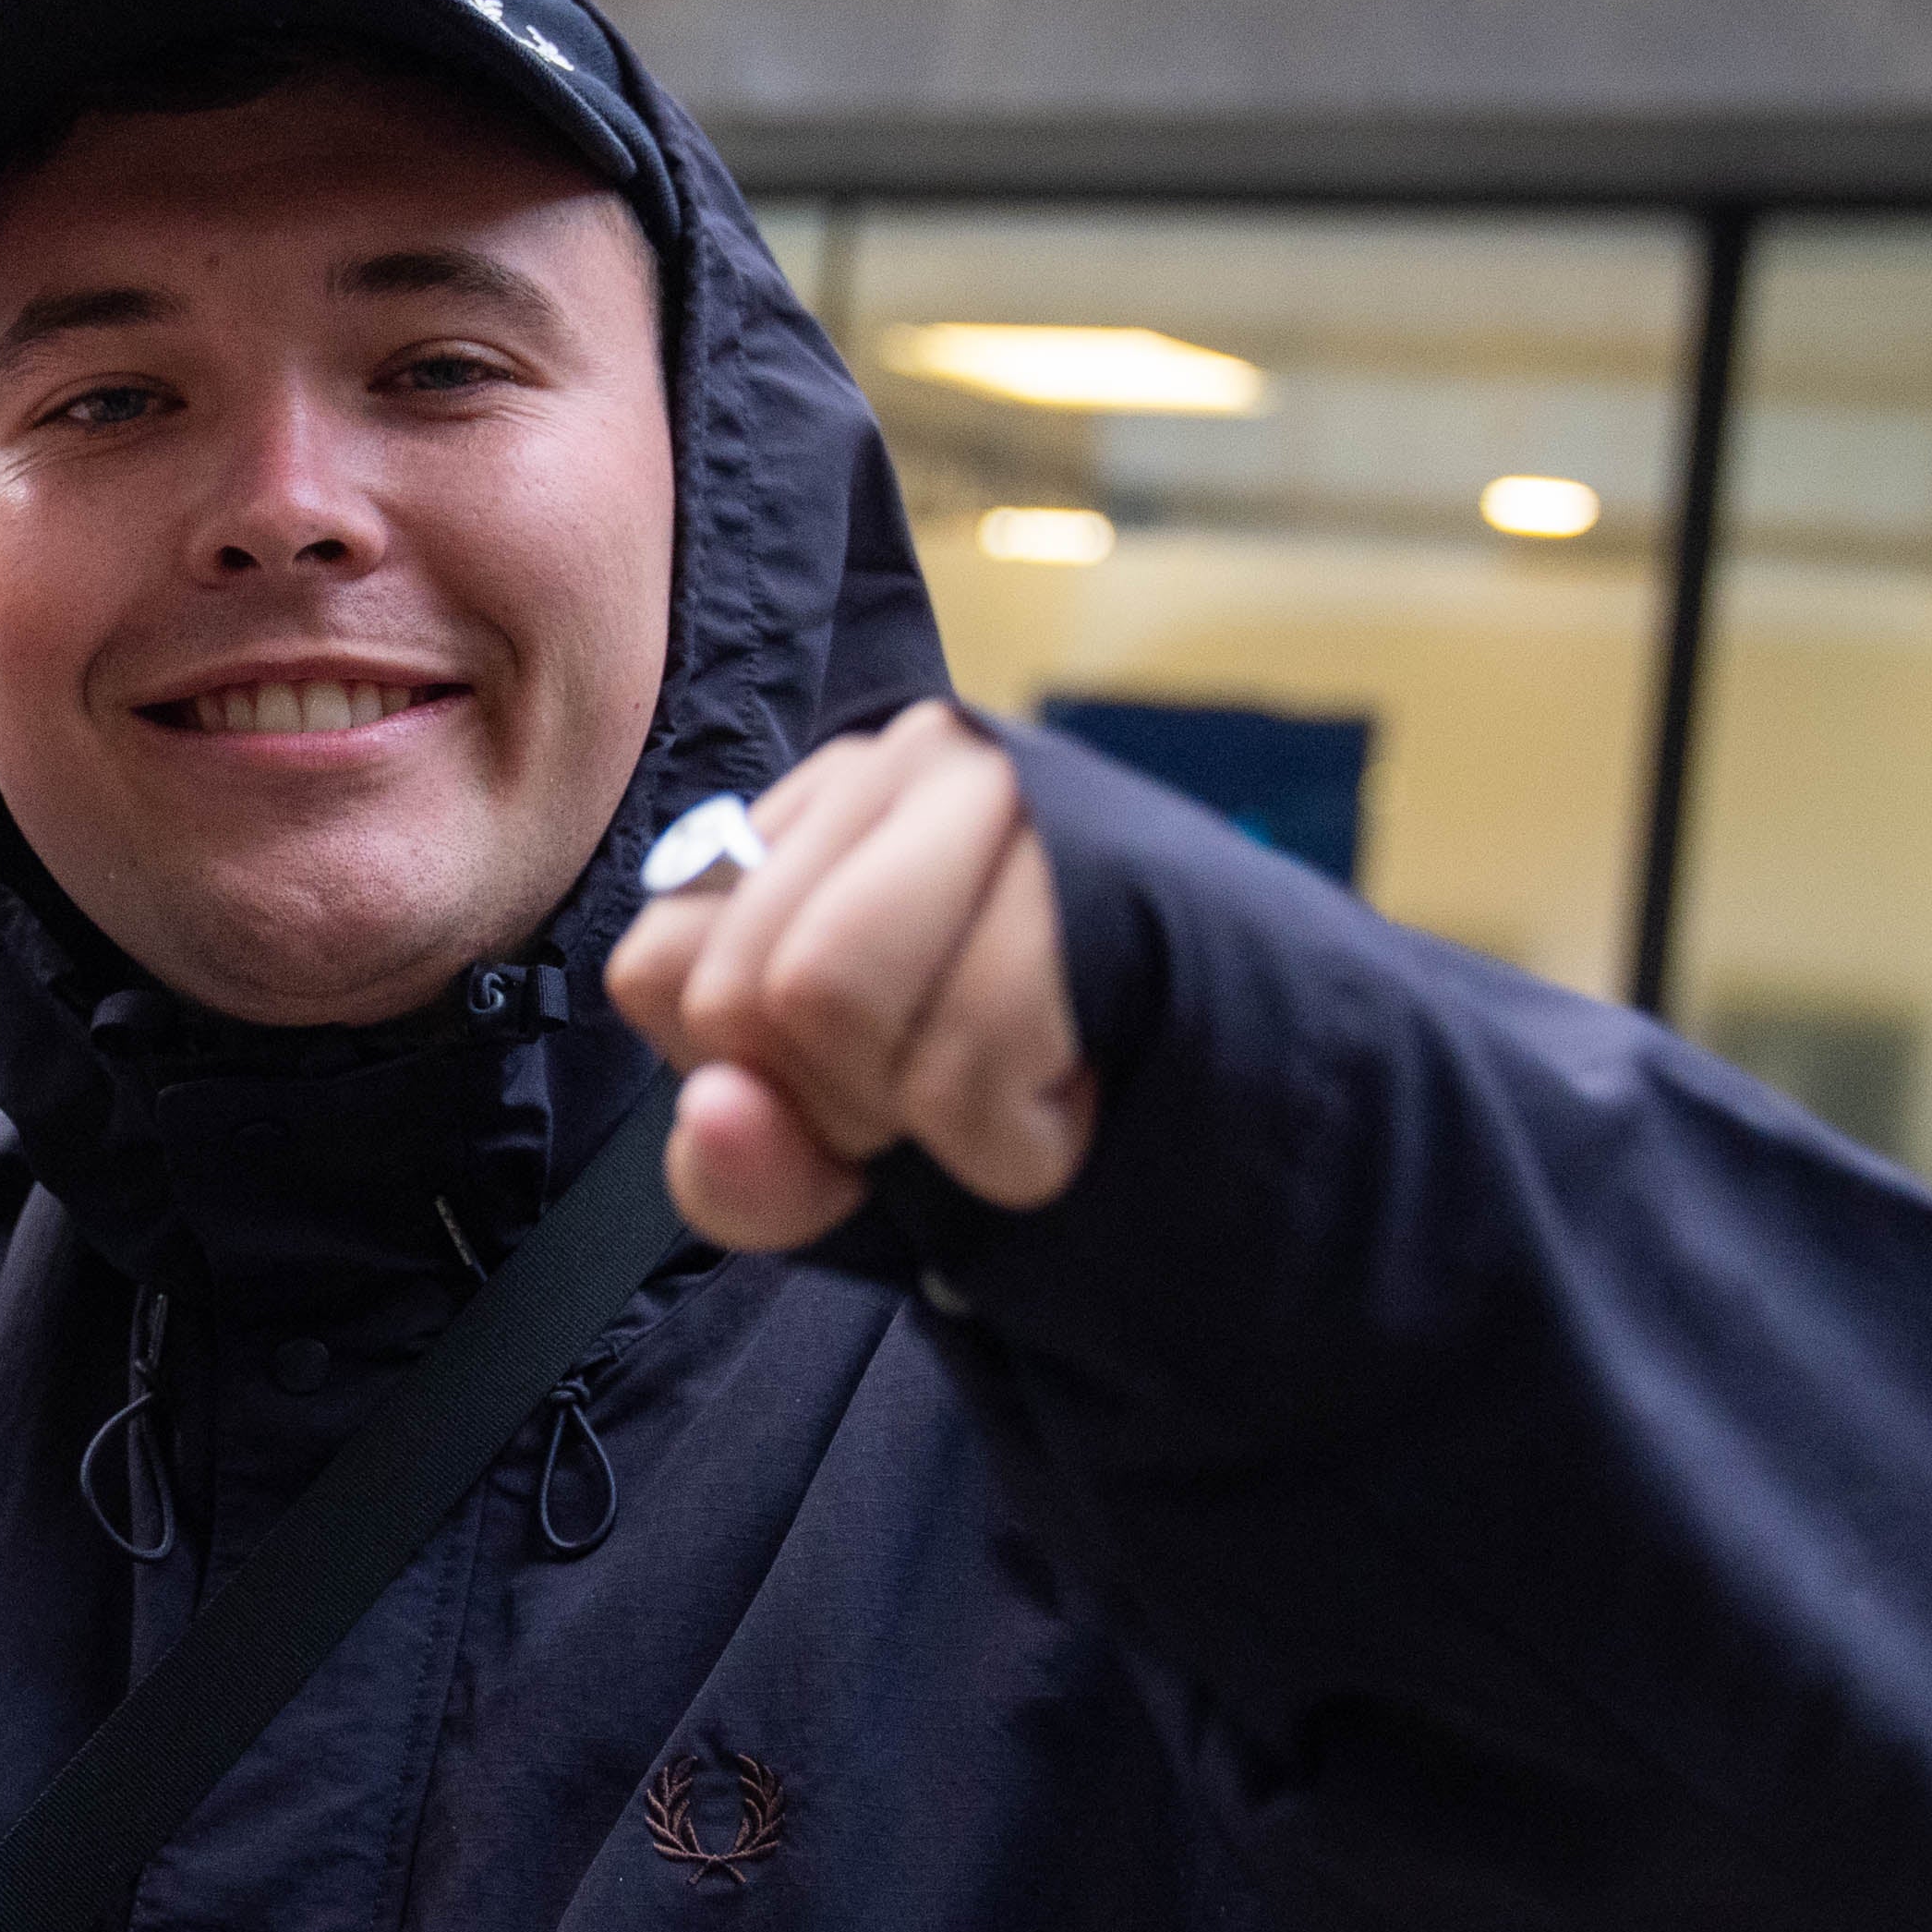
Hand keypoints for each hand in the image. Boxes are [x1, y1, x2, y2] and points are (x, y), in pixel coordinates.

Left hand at [606, 701, 1095, 1251]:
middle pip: (743, 992)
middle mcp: (893, 763)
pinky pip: (964, 1043)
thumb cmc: (1022, 1110)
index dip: (749, 1088)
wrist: (1268, 1103)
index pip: (663, 970)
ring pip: (825, 993)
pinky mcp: (1090, 856)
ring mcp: (995, 788)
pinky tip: (1076, 1096)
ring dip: (926, 1113)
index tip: (858, 1098)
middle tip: (955, 1095)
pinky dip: (1012, 1140)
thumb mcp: (846, 1164)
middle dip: (843, 1108)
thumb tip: (719, 1109)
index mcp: (809, 818)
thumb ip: (743, 1168)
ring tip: (1014, 1089)